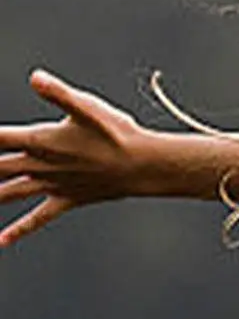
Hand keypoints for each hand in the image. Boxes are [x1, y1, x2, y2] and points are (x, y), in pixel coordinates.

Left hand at [0, 69, 151, 246]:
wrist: (143, 166)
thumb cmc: (117, 133)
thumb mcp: (88, 107)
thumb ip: (58, 94)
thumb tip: (34, 77)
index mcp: (39, 141)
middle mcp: (39, 165)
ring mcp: (51, 185)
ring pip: (8, 193)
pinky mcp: (66, 199)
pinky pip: (38, 217)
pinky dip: (19, 229)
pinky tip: (1, 241)